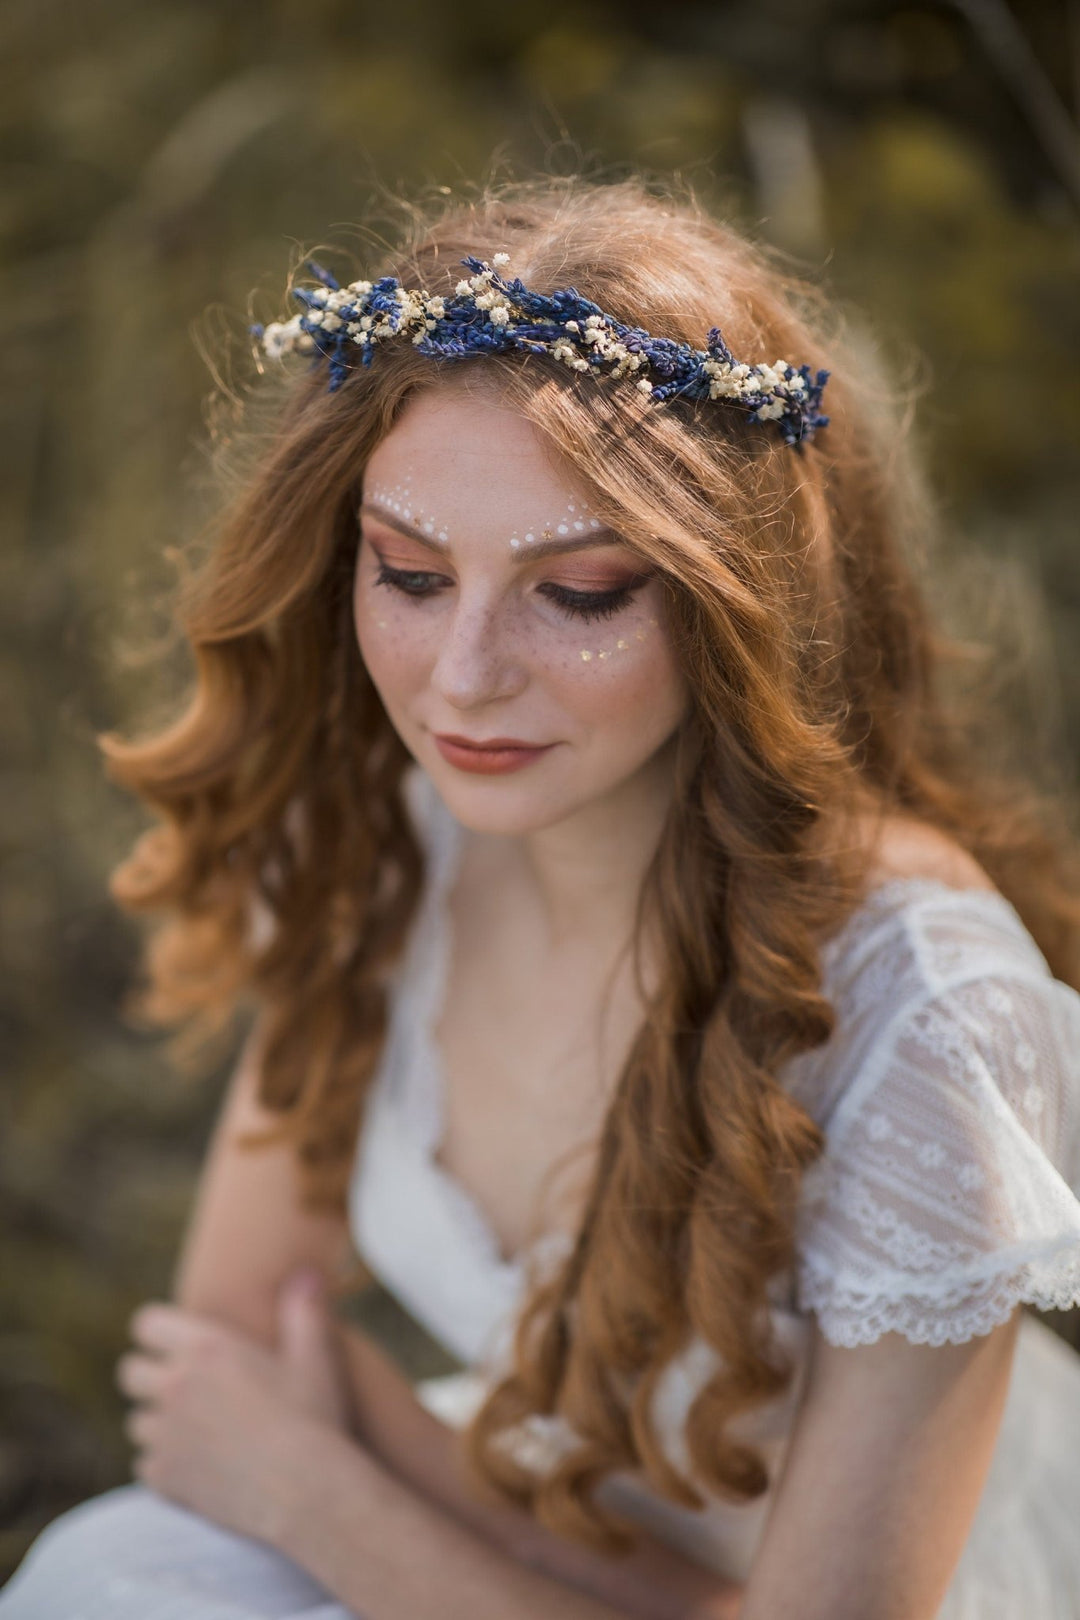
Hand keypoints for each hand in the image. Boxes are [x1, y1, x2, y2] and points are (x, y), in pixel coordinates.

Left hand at [116, 1267, 353, 1544]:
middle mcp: (176, 1385)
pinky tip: (197, 1467)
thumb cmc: (314, 1419)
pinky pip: (144, 1464)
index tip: (176, 1345)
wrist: (306, 1492)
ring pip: (137, 1422)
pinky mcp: (163, 1476)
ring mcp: (165, 1434)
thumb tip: (306, 1275)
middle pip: (130, 1372)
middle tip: (184, 1389)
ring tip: (196, 1431)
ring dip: (158, 1424)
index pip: (146, 1324)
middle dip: (149, 1377)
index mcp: (207, 1347)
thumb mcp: (316, 1358)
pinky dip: (163, 1465)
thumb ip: (304, 1312)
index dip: (157, 1332)